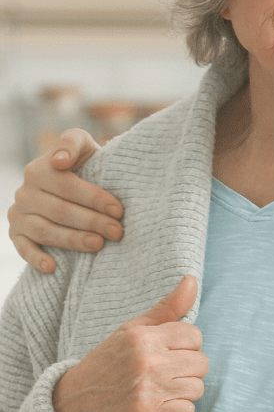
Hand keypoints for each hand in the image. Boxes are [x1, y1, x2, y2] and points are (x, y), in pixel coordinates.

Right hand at [8, 129, 121, 273]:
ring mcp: (18, 214)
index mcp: (38, 169)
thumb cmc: (84, 161)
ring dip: (73, 240)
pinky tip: (54, 267)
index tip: (119, 210)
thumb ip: (71, 143)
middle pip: (59, 211)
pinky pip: (22, 248)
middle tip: (117, 231)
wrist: (76, 179)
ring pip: (45, 231)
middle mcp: (24, 192)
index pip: (67, 187)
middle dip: (92, 222)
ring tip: (99, 244)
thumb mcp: (81, 144)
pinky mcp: (16, 233)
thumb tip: (58, 161)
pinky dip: (36, 258)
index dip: (95, 199)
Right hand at [52, 276, 206, 411]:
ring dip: (184, 393)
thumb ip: (167, 307)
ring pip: (197, 388)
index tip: (169, 355)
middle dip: (187, 370)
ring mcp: (148, 389)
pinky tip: (161, 409)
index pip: (195, 336)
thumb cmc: (107, 363)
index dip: (186, 347)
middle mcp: (147, 361)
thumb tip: (191, 280)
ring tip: (161, 391)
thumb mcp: (132, 330)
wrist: (70, 406)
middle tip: (164, 375)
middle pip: (201, 363)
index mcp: (143, 337)